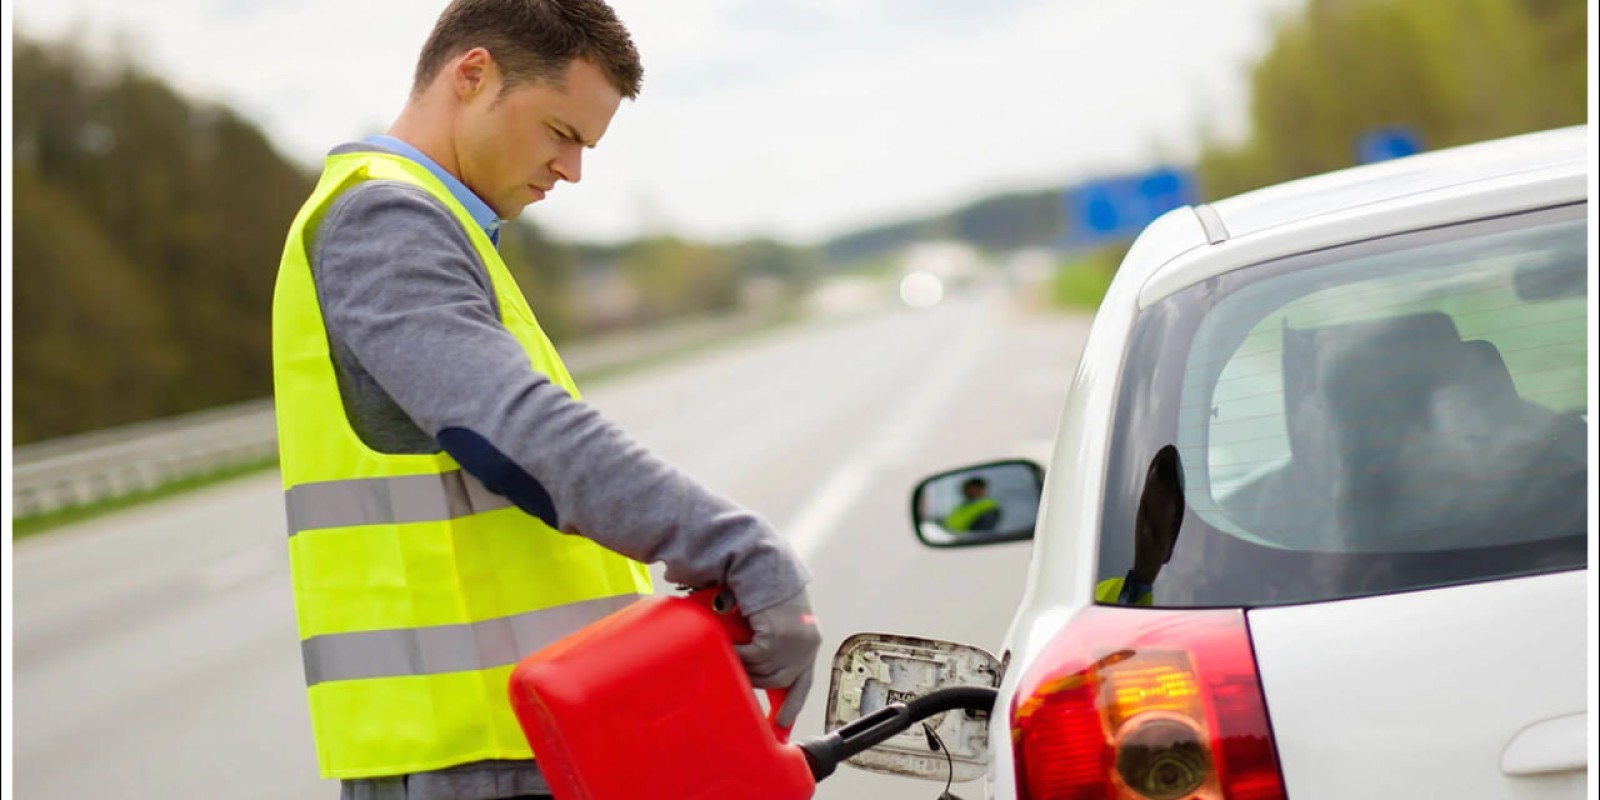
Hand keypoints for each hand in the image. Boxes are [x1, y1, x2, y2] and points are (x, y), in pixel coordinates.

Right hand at [733, 588, 821, 728]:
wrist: (760, 564)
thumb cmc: (762, 587)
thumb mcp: (773, 620)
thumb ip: (770, 642)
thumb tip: (751, 667)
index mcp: (809, 640)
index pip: (803, 681)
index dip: (792, 704)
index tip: (781, 723)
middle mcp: (806, 645)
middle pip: (777, 681)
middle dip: (756, 678)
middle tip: (738, 668)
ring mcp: (793, 644)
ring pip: (761, 672)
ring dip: (743, 663)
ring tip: (731, 649)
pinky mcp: (775, 640)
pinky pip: (750, 659)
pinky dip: (737, 653)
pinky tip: (730, 643)